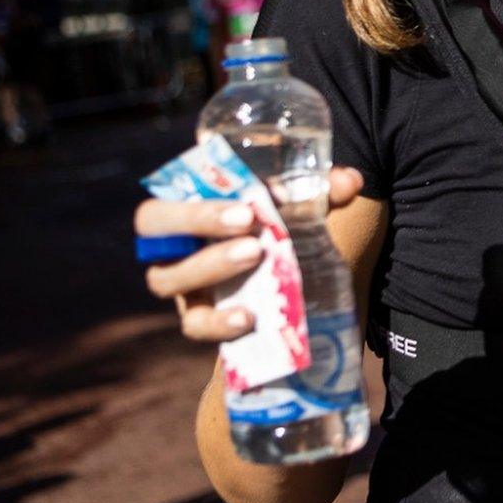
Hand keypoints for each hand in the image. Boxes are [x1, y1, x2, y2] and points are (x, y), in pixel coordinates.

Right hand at [136, 166, 364, 341]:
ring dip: (208, 264)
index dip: (198, 177)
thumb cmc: (289, 231)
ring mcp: (183, 280)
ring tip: (254, 254)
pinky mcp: (199, 318)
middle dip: (195, 217)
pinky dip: (218, 323)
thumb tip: (348, 182)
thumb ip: (323, 192)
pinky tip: (247, 317)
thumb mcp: (305, 209)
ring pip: (166, 275)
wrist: (299, 287)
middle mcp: (178, 237)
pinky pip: (194, 324)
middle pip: (153, 223)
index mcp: (197, 198)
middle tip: (246, 218)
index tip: (243, 193)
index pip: (176, 182)